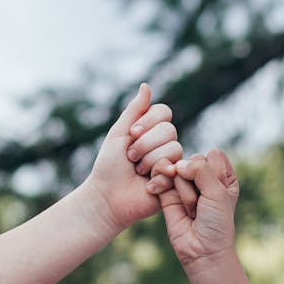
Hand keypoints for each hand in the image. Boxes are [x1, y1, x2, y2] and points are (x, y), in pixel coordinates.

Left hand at [86, 84, 180, 233]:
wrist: (108, 197)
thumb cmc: (110, 166)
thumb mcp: (119, 133)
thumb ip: (134, 110)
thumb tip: (146, 86)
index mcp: (151, 130)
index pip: (164, 112)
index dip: (148, 121)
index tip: (131, 134)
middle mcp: (164, 144)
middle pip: (169, 130)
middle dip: (145, 145)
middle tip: (130, 158)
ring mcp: (171, 162)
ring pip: (174, 149)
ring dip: (149, 162)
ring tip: (138, 173)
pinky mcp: (176, 182)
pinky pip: (175, 169)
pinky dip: (156, 177)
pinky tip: (147, 185)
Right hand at [158, 149, 239, 266]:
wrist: (201, 251)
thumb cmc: (216, 224)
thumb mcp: (217, 192)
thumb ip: (200, 169)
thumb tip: (177, 164)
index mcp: (223, 176)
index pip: (214, 155)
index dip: (212, 170)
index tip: (217, 193)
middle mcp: (204, 178)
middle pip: (194, 159)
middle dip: (197, 184)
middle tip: (202, 206)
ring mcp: (185, 185)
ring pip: (178, 169)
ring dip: (184, 192)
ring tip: (191, 210)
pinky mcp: (167, 192)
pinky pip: (160, 175)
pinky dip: (160, 181)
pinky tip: (158, 190)